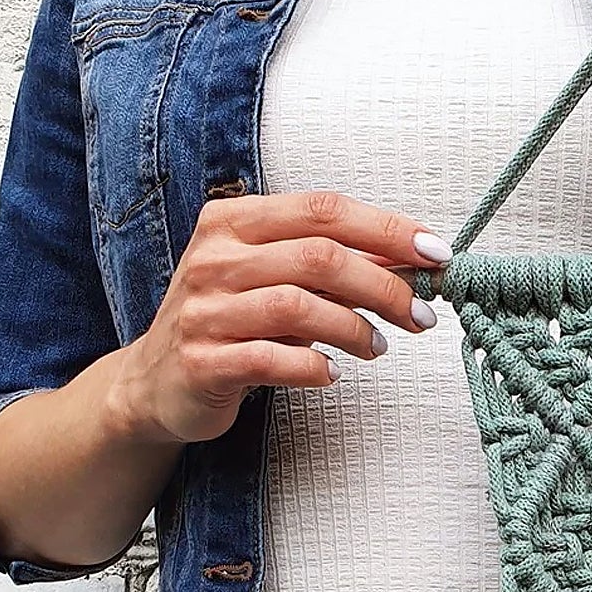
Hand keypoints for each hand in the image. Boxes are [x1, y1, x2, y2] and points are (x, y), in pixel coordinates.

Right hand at [110, 190, 452, 446]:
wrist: (156, 382)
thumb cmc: (232, 324)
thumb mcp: (275, 280)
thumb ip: (331, 265)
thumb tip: (410, 260)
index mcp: (235, 222)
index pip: (323, 210)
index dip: (387, 229)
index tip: (436, 254)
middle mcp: (216, 257)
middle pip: (319, 257)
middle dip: (384, 286)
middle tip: (420, 315)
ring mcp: (205, 309)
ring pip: (298, 306)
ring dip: (355, 329)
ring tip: (378, 347)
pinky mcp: (203, 361)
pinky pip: (272, 359)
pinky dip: (314, 366)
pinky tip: (333, 373)